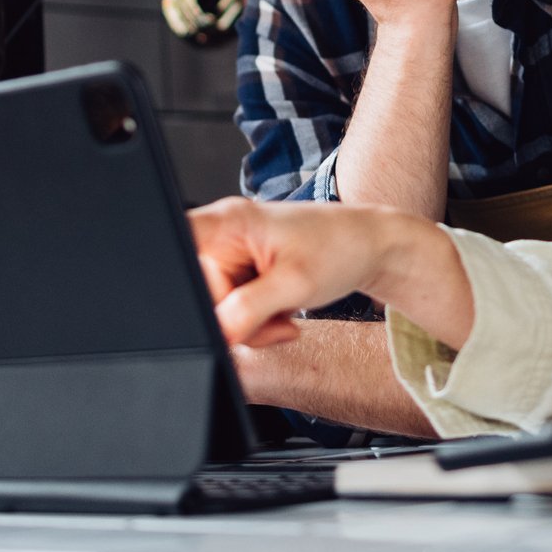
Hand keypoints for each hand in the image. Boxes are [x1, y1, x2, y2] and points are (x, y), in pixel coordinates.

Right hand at [190, 197, 469, 348]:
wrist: (370, 248)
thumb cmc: (340, 248)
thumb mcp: (294, 285)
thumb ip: (248, 309)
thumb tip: (218, 331)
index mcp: (230, 220)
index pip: (180, 247)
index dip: (189, 283)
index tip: (222, 308)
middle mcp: (226, 230)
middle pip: (201, 290)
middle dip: (236, 316)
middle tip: (275, 315)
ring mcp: (234, 250)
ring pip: (218, 305)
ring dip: (251, 322)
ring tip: (284, 310)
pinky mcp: (244, 267)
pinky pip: (234, 307)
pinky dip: (257, 318)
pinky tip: (281, 309)